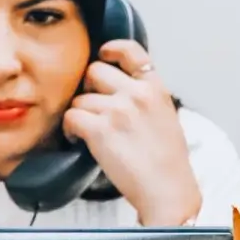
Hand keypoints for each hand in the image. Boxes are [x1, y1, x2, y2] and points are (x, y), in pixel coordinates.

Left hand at [63, 40, 202, 226]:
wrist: (168, 190)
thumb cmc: (168, 163)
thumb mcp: (167, 117)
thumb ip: (146, 98)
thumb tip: (121, 90)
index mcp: (155, 88)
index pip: (130, 51)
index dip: (111, 50)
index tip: (102, 54)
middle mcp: (136, 93)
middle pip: (94, 71)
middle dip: (88, 88)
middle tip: (91, 108)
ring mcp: (118, 110)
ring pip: (80, 99)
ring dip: (80, 116)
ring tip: (88, 134)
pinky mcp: (100, 129)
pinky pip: (71, 117)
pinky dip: (70, 130)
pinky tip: (79, 141)